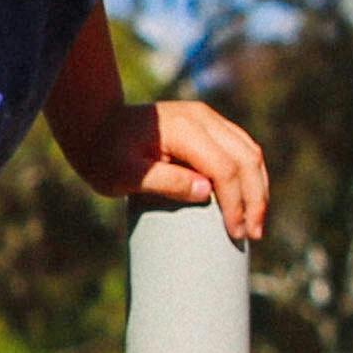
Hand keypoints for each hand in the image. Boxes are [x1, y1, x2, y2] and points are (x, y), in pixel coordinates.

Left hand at [93, 94, 269, 244]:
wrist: (94, 125)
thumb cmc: (104, 155)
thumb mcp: (124, 175)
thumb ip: (164, 181)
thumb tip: (207, 193)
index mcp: (185, 129)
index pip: (225, 168)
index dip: (234, 203)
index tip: (234, 233)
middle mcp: (203, 118)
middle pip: (246, 158)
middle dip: (255, 199)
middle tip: (253, 235)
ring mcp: (208, 119)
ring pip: (249, 152)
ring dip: (258, 188)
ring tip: (255, 224)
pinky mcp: (208, 126)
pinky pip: (240, 149)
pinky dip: (249, 176)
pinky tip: (249, 200)